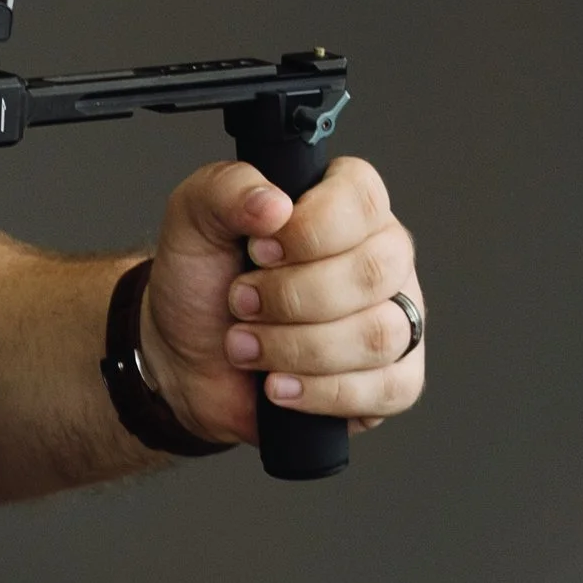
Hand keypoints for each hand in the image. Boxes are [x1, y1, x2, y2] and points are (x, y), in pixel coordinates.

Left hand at [140, 155, 424, 447]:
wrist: (185, 358)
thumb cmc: (202, 282)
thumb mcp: (192, 220)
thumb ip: (225, 191)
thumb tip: (274, 202)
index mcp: (345, 205)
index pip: (361, 197)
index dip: (310, 228)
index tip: (258, 249)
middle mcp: (382, 256)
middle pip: (374, 271)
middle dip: (291, 296)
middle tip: (240, 302)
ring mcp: (397, 319)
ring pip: (379, 335)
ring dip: (295, 347)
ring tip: (244, 346)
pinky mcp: (395, 380)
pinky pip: (388, 388)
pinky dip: (320, 392)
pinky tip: (277, 385)